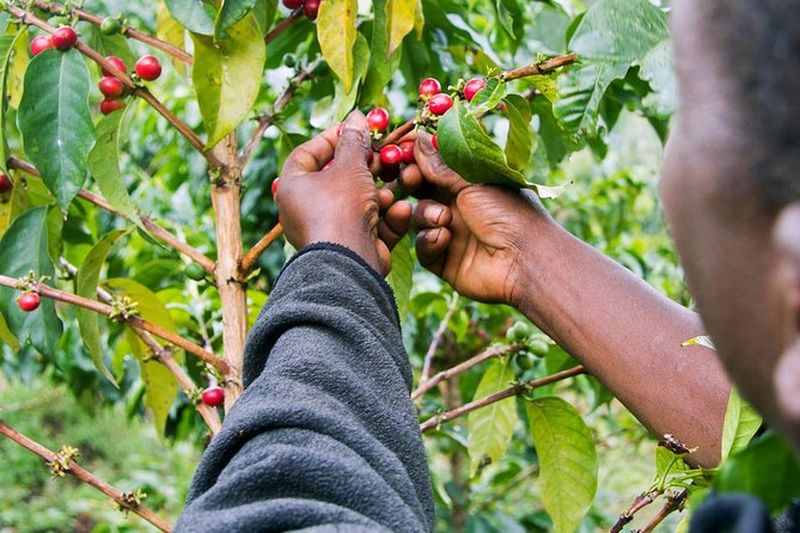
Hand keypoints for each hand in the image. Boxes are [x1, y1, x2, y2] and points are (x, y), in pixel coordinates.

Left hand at [276, 111, 411, 274]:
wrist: (349, 261)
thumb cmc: (341, 207)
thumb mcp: (350, 166)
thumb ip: (355, 141)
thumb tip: (357, 116)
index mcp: (293, 187)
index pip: (307, 154)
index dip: (331, 138)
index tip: (354, 128)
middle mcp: (305, 210)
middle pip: (337, 179)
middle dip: (364, 167)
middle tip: (382, 155)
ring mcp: (329, 230)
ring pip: (358, 203)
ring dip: (380, 194)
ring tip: (394, 186)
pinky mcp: (351, 247)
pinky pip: (370, 225)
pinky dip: (386, 218)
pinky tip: (400, 210)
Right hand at [400, 132, 551, 304]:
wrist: (524, 260)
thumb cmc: (509, 213)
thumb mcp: (474, 182)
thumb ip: (441, 165)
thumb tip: (419, 138)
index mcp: (470, 184)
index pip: (435, 167)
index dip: (418, 159)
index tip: (402, 150)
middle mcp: (459, 207)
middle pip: (421, 191)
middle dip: (412, 184)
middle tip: (410, 179)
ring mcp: (451, 234)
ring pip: (418, 218)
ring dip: (425, 215)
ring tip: (443, 219)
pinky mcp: (444, 261)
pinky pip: (423, 247)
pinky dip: (429, 241)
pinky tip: (444, 238)